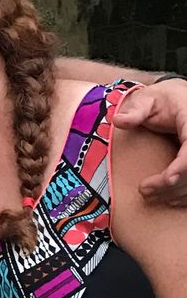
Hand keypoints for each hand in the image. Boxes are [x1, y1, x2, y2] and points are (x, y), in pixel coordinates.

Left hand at [114, 82, 186, 204]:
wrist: (177, 99)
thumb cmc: (162, 100)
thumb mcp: (146, 100)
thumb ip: (135, 111)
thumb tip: (118, 121)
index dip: (183, 165)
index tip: (168, 178)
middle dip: (172, 184)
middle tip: (144, 190)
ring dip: (176, 192)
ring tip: (148, 194)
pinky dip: (182, 193)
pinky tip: (167, 198)